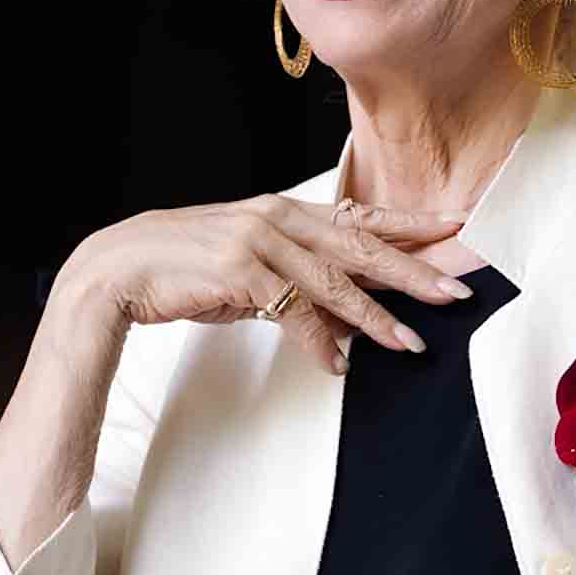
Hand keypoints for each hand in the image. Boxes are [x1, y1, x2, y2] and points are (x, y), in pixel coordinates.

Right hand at [64, 195, 474, 372]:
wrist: (120, 270)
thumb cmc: (182, 268)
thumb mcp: (245, 267)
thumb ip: (293, 283)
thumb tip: (339, 320)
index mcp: (281, 209)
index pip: (358, 214)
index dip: (408, 220)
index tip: (454, 225)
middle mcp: (276, 217)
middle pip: (360, 245)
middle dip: (412, 270)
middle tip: (455, 290)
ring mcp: (259, 240)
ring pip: (335, 282)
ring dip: (375, 318)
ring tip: (410, 343)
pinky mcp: (240, 270)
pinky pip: (294, 312)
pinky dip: (319, 343)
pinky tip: (338, 365)